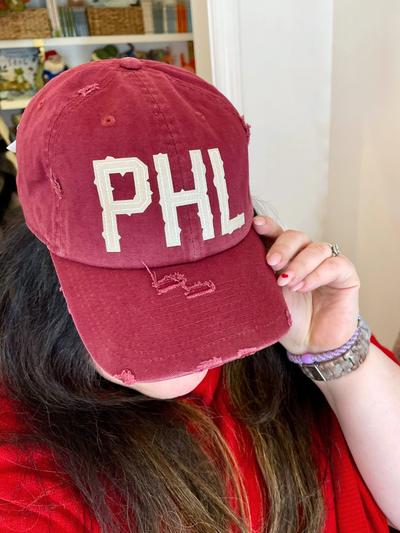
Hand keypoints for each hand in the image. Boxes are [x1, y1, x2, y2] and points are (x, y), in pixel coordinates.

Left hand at [253, 215, 360, 354]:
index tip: (255, 225)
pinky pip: (334, 265)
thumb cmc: (288, 321)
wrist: (310, 345)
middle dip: (282, 247)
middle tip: (271, 262)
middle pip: (295, 236)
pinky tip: (303, 287)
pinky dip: (317, 274)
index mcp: (284, 257)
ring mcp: (326, 263)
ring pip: (316, 248)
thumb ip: (259, 278)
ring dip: (299, 263)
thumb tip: (237, 264)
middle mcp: (305, 255)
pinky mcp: (346, 275)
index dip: (267, 226)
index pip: (276, 234)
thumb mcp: (268, 298)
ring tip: (286, 282)